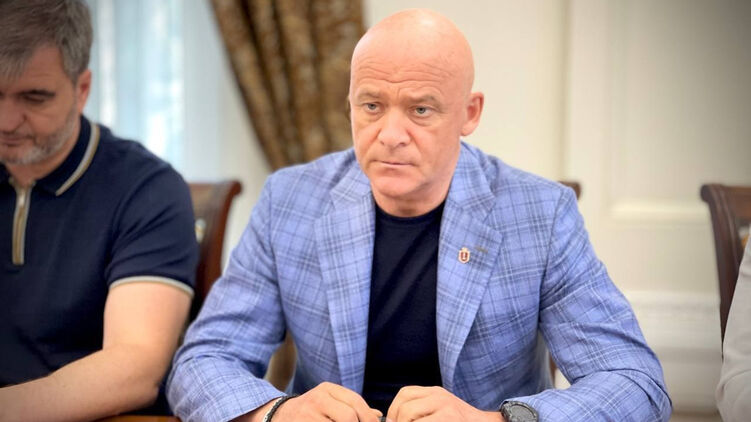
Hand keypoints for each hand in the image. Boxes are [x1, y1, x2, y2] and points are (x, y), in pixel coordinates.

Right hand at [274, 382, 381, 421]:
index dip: (369, 417)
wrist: (279, 416)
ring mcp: (308, 415)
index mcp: (327, 389)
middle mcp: (317, 399)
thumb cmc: (311, 411)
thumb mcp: (330, 402)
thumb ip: (352, 407)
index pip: (355, 401)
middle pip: (348, 416)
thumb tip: (378, 415)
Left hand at [386, 386, 504, 421]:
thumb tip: (393, 420)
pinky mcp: (448, 419)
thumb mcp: (441, 410)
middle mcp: (439, 397)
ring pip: (409, 416)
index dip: (393, 410)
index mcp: (435, 393)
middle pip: (404, 407)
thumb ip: (422, 410)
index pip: (405, 393)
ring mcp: (445, 408)